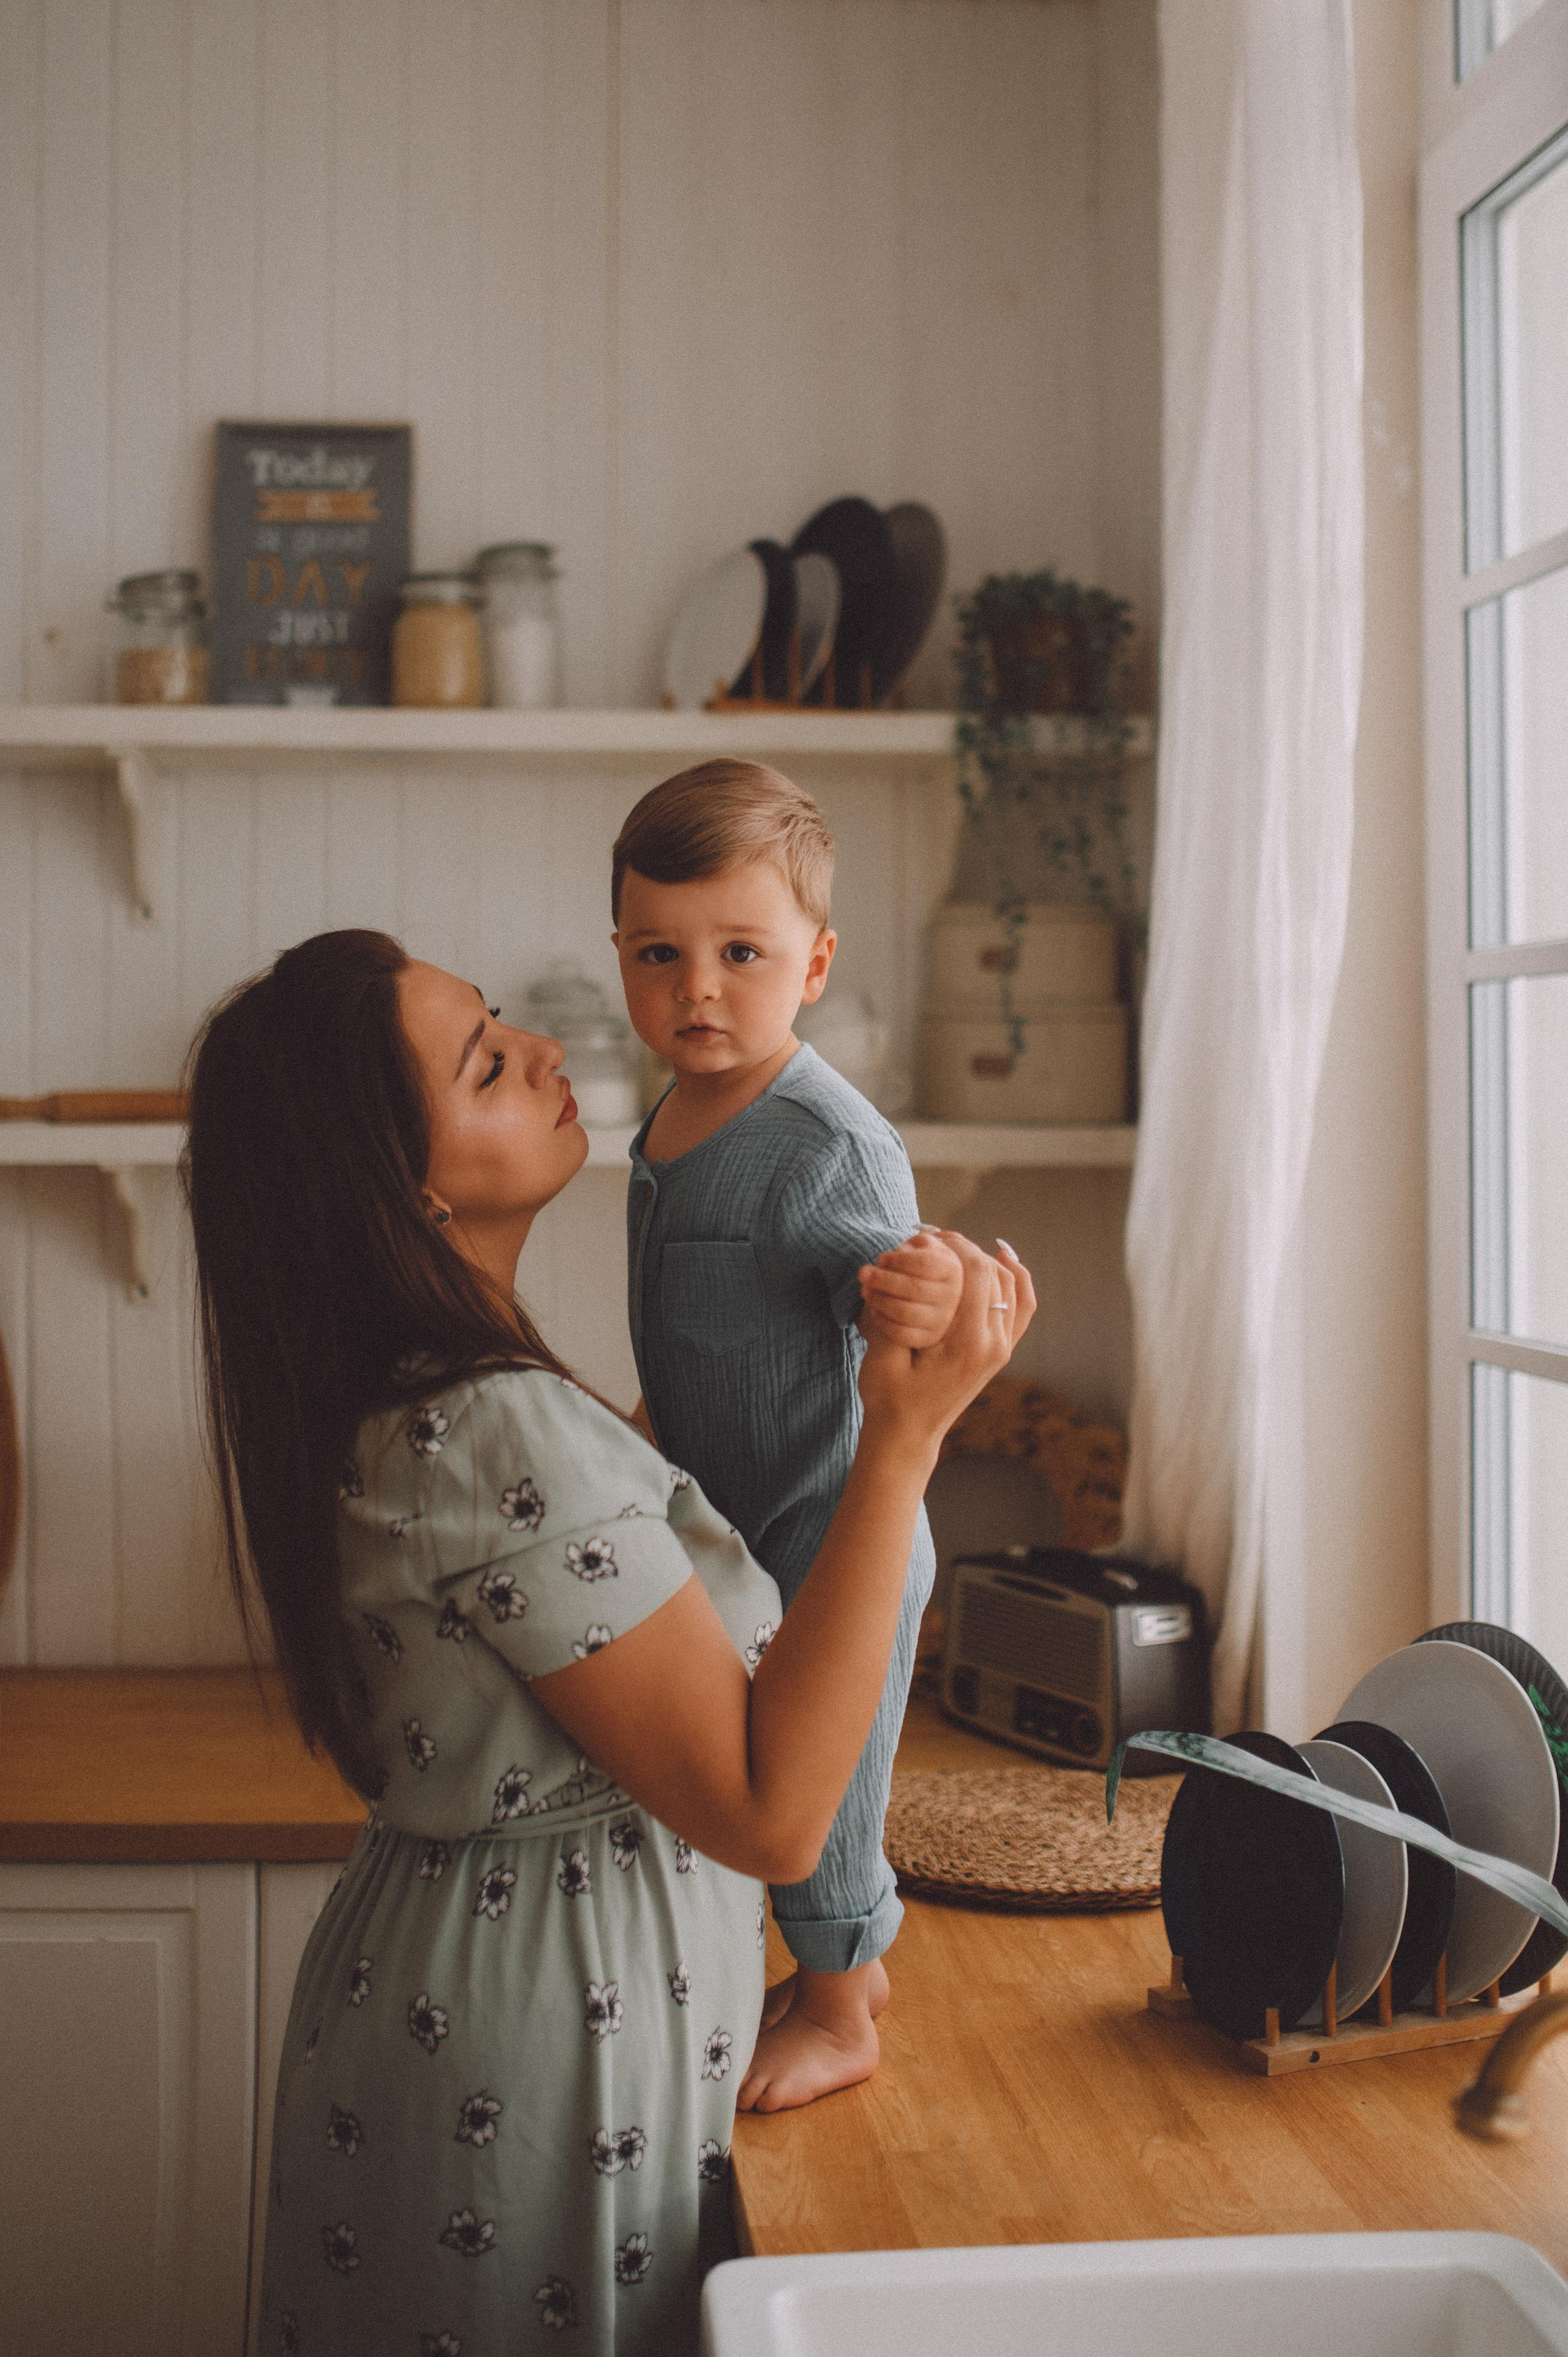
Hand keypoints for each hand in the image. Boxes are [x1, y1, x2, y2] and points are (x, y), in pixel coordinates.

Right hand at [856, 1232, 1034, 1455]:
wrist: (907, 1436)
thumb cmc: (889, 1399)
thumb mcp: (883, 1355)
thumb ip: (892, 1311)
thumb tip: (886, 1267)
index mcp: (968, 1344)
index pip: (977, 1274)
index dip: (955, 1245)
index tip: (929, 1233)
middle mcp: (994, 1345)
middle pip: (996, 1275)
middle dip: (967, 1248)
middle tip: (936, 1235)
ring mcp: (1002, 1349)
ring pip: (1012, 1286)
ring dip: (987, 1259)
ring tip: (958, 1245)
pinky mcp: (999, 1351)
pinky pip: (1021, 1306)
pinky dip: (1016, 1279)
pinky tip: (1002, 1257)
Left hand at [857, 1230, 962, 1350]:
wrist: (931, 1295)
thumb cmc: (922, 1267)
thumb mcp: (924, 1249)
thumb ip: (916, 1244)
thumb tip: (901, 1251)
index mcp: (951, 1269)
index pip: (925, 1264)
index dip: (898, 1261)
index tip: (881, 1259)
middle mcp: (952, 1296)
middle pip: (914, 1288)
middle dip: (882, 1280)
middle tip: (862, 1273)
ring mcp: (942, 1320)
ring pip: (906, 1312)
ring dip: (879, 1300)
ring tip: (865, 1290)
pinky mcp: (928, 1338)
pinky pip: (902, 1333)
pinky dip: (882, 1320)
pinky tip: (873, 1309)